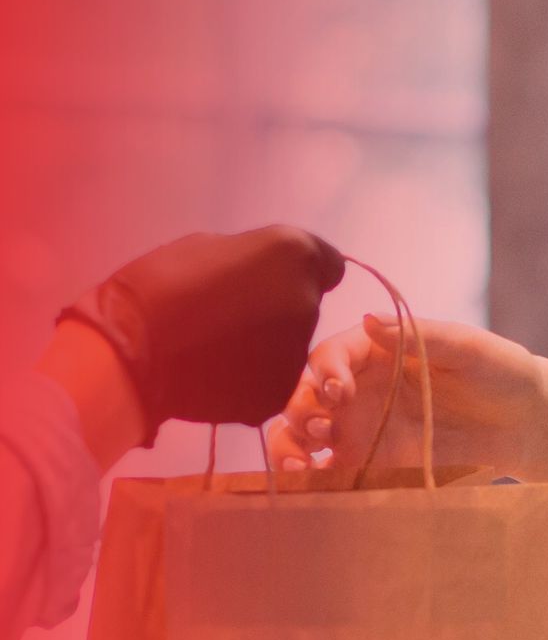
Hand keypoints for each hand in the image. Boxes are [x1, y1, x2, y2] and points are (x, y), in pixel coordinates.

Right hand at [53, 225, 346, 446]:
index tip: (272, 282)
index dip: (300, 274)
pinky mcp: (278, 392)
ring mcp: (297, 350)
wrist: (128, 351)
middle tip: (226, 317)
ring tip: (211, 347)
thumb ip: (252, 260)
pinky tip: (210, 373)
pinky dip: (247, 378)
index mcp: (294, 256)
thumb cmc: (157, 286)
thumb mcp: (209, 248)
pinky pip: (268, 380)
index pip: (327, 265)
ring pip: (288, 346)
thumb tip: (266, 272)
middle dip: (276, 310)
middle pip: (304, 306)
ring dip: (262, 346)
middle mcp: (308, 301)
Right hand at [267, 314, 547, 478]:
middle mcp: (359, 388)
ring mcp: (362, 428)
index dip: (325, 371)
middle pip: (307, 397)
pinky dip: (313, 481)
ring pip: (305, 436)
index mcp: (376, 351)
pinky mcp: (373, 464)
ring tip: (301, 463)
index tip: (338, 389)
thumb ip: (420, 335)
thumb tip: (371, 320)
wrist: (527, 422)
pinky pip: (332, 472)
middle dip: (300, 412)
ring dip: (292, 447)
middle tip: (317, 431)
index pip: (331, 356)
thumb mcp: (467, 347)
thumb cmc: (501, 371)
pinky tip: (310, 488)